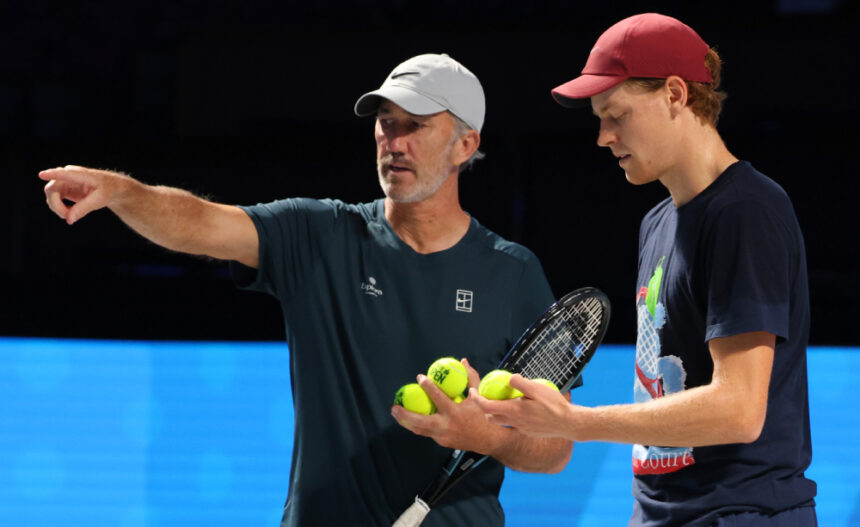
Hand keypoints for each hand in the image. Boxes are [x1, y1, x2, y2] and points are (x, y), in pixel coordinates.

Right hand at [39, 165, 131, 224]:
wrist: (109, 188)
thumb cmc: (106, 191)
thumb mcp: (98, 200)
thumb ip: (83, 209)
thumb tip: (68, 220)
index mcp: (79, 174)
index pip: (63, 173)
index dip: (52, 174)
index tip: (41, 175)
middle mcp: (67, 175)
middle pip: (51, 189)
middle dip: (56, 205)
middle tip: (66, 217)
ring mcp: (63, 182)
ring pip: (50, 195)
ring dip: (58, 208)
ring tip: (72, 215)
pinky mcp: (62, 188)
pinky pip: (53, 199)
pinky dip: (59, 208)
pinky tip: (70, 212)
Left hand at [391, 358, 506, 454]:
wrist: (488, 440)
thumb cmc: (483, 415)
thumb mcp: (478, 396)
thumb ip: (470, 377)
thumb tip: (463, 361)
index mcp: (455, 412)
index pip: (438, 398)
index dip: (428, 387)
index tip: (420, 378)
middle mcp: (446, 426)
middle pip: (420, 421)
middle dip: (405, 415)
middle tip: (395, 406)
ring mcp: (442, 436)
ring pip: (419, 430)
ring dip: (405, 421)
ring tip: (396, 412)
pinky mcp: (441, 441)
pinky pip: (425, 432)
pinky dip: (416, 425)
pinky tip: (408, 419)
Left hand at [472, 374, 578, 438]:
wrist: (569, 424)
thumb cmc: (554, 405)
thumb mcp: (537, 388)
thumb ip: (520, 382)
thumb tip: (508, 378)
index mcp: (514, 411)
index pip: (486, 407)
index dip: (476, 399)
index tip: (472, 391)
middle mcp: (514, 422)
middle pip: (490, 417)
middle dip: (484, 407)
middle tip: (487, 395)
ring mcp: (521, 428)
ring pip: (501, 422)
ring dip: (497, 412)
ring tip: (503, 400)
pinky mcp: (527, 431)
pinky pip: (513, 424)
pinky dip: (511, 416)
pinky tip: (521, 408)